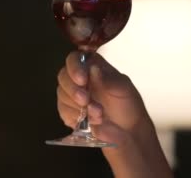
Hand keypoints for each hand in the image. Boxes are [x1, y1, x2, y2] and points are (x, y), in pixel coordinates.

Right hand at [56, 51, 171, 177]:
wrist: (128, 132)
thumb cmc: (129, 106)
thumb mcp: (124, 90)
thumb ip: (108, 79)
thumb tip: (93, 68)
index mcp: (95, 67)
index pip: (76, 58)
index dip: (74, 67)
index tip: (82, 80)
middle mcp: (82, 78)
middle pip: (63, 76)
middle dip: (73, 90)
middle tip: (86, 100)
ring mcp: (74, 95)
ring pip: (62, 94)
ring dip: (79, 106)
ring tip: (99, 114)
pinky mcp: (70, 112)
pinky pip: (63, 110)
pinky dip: (76, 116)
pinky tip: (91, 121)